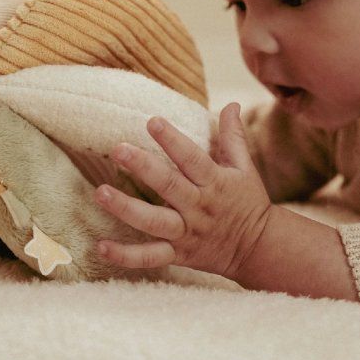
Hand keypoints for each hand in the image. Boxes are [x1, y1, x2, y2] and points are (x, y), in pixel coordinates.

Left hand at [92, 102, 273, 277]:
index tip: (152, 121)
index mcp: (215, 183)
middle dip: (143, 167)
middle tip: (119, 149)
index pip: (192, 158)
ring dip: (126, 209)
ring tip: (100, 193)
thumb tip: (232, 103)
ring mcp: (187, 233)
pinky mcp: (178, 255)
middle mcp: (199, 208)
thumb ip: (233, 136)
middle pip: (169, 186)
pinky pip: (150, 257)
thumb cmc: (248, 202)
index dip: (172, 140)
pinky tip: (101, 246)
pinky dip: (125, 256)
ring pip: (154, 222)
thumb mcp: (245, 168)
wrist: (259, 250)